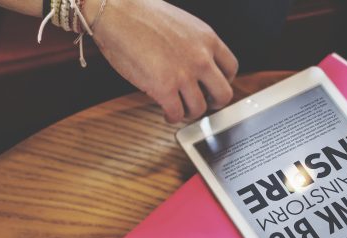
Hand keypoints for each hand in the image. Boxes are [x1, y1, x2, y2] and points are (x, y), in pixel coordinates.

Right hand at [90, 0, 238, 122]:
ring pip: (200, 108)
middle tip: (203, 103)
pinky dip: (172, 117)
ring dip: (190, 112)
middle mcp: (200, 58)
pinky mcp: (164, 88)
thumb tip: (197, 65)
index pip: (231, 68)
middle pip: (223, 94)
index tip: (214, 86)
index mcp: (206, 38)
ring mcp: (184, 75)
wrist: (115, 11)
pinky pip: (177, 113)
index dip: (224, 81)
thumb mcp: (181, 23)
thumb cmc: (140, 13)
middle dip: (214, 103)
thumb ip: (194, 44)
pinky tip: (167, 112)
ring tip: (180, 108)